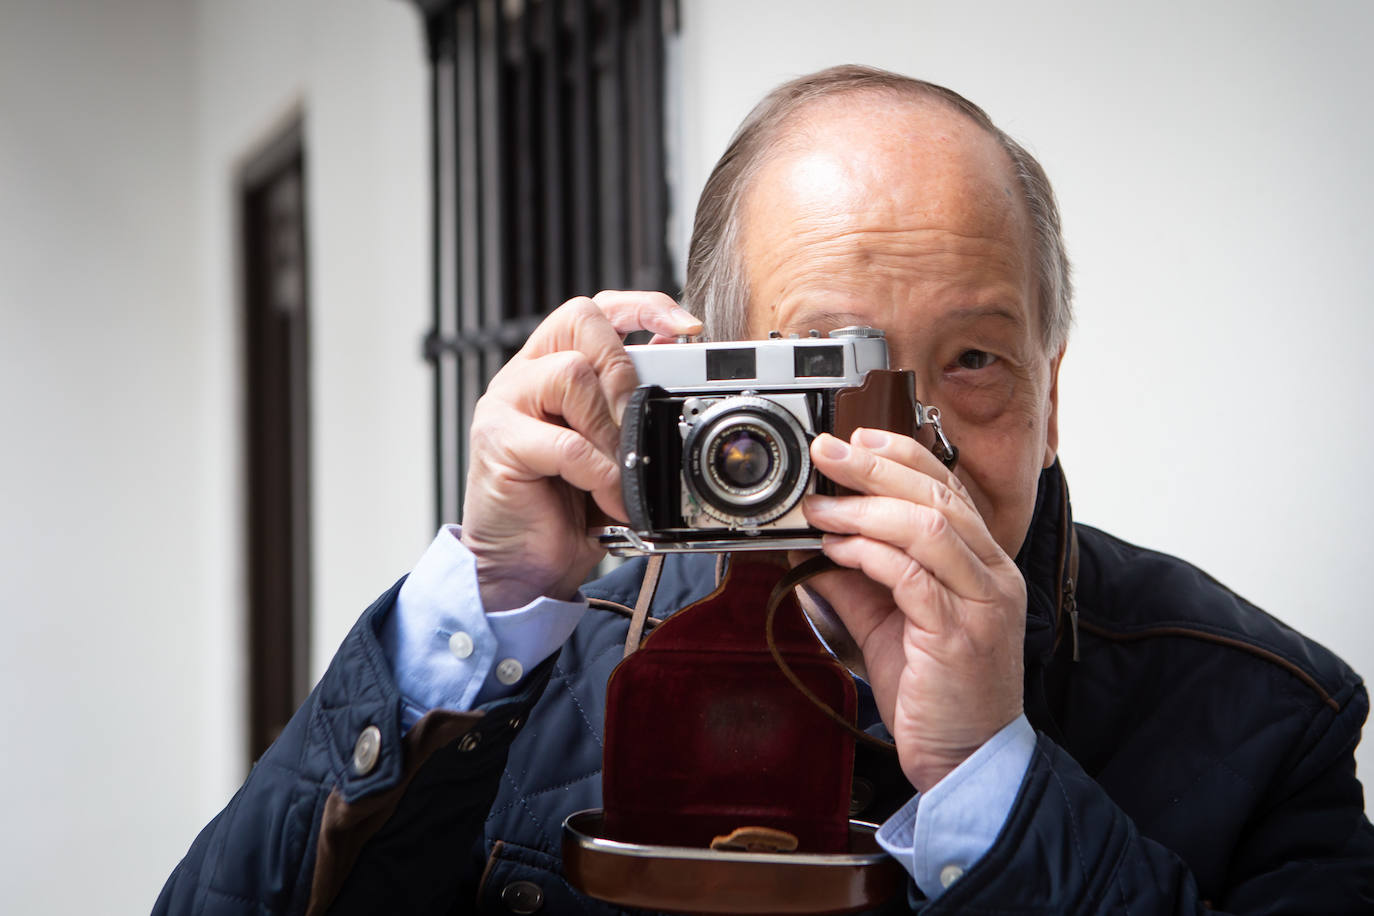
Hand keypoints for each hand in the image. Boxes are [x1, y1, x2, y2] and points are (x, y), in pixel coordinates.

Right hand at [461, 291, 700, 611]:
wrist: (523, 565)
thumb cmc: (565, 507)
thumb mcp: (610, 447)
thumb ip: (630, 400)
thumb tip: (674, 352)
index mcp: (550, 365)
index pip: (593, 310)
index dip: (641, 307)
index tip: (685, 327)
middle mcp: (524, 375)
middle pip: (580, 323)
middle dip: (625, 368)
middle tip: (638, 420)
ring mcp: (505, 406)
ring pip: (571, 375)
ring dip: (611, 427)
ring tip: (621, 468)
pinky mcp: (498, 444)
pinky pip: (564, 442)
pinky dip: (599, 472)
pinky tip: (609, 495)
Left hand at [798, 427, 1026, 791]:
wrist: (965, 758)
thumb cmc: (936, 691)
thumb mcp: (887, 622)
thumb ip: (856, 579)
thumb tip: (810, 543)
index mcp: (984, 564)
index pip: (948, 486)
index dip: (901, 454)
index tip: (856, 438)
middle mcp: (993, 576)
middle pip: (938, 495)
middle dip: (875, 467)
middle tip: (827, 454)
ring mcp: (982, 604)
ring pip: (929, 527)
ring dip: (865, 510)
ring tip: (821, 509)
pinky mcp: (959, 635)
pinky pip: (913, 576)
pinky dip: (870, 555)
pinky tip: (837, 551)